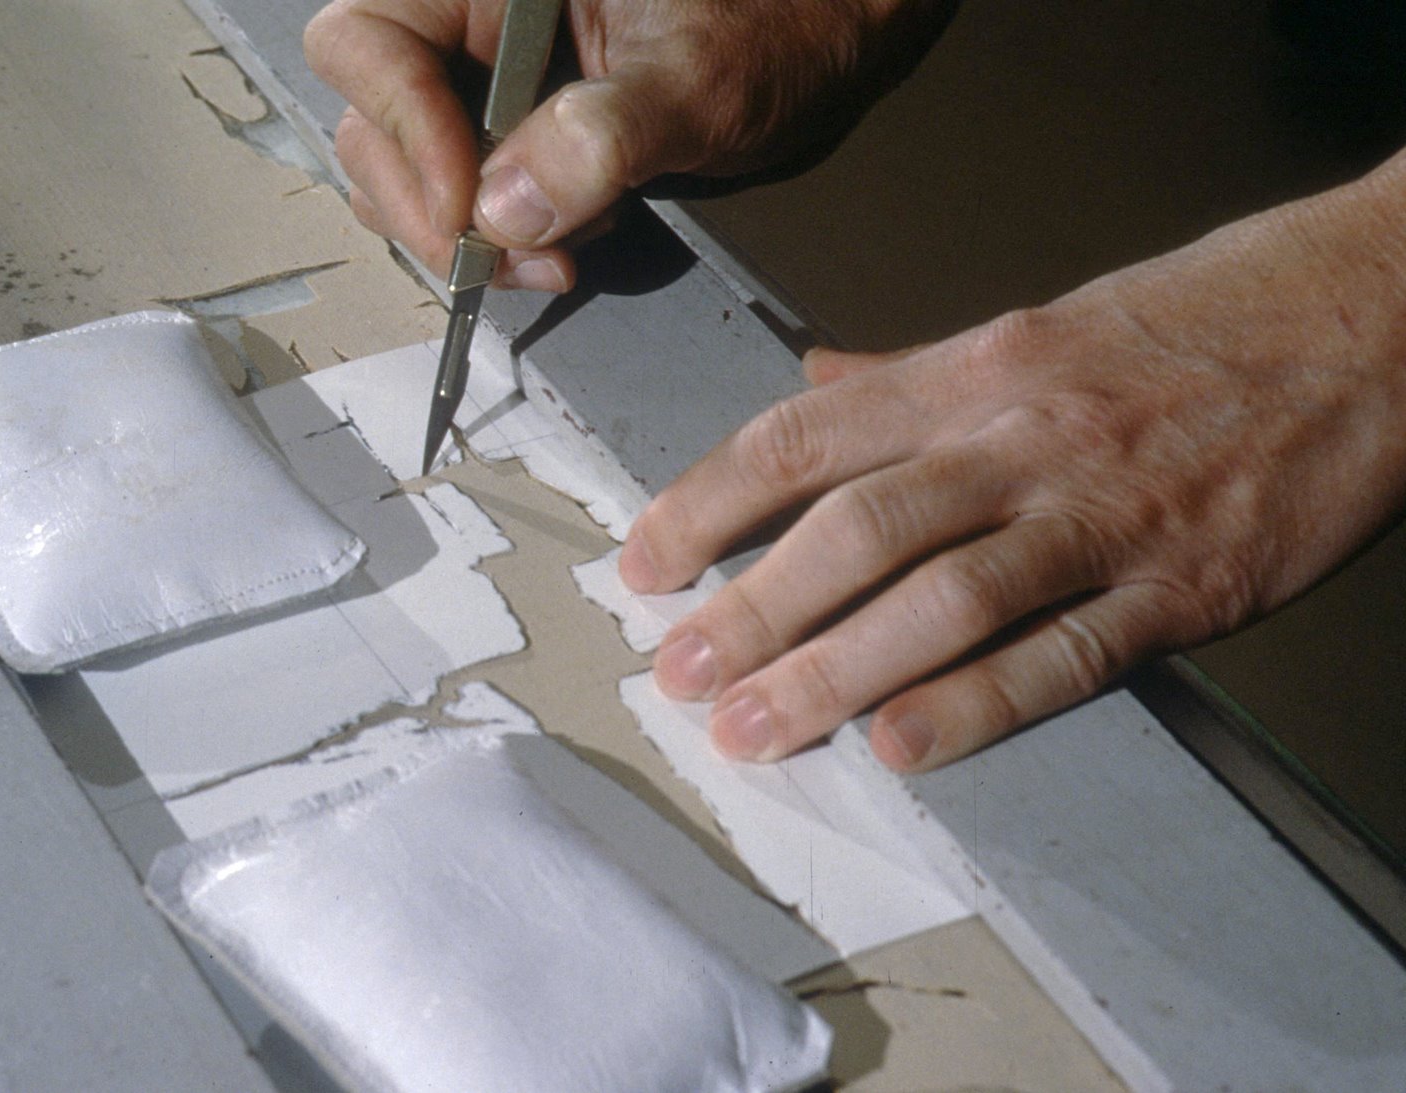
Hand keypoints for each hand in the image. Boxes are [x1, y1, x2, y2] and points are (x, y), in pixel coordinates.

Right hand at [304, 0, 954, 291]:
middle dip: (431, 206)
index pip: (367, 42)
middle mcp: (472, 19)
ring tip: (551, 258)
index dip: (403, 131)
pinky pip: (465, 190)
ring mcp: (487, 77)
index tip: (470, 211)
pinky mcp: (515, 128)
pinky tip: (563, 246)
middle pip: (373, 116)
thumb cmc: (779, 21)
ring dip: (462, 235)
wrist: (828, 33)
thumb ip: (604, 137)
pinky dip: (498, 237)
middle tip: (506, 261)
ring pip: (410, 165)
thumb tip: (505, 209)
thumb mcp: (699, 78)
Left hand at [621, 149, 1405, 771]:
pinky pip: (1064, 655)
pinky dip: (977, 704)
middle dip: (751, 606)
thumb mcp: (1038, 324)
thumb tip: (812, 387)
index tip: (645, 557)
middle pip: (853, 526)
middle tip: (676, 670)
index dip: (708, 499)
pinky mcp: (1186, 586)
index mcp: (978, 370)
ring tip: (754, 727)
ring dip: (833, 670)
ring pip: (941, 596)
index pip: (804, 434)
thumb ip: (911, 372)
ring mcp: (1104, 514)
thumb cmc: (1197, 320)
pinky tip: (901, 744)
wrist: (1370, 313)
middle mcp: (1024, 438)